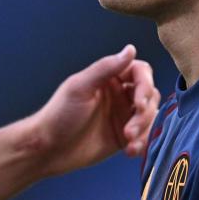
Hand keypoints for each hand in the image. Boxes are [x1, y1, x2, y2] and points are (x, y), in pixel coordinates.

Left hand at [30, 45, 159, 176]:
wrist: (48, 149)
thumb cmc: (59, 114)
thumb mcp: (80, 88)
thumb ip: (105, 68)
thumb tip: (130, 49)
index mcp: (108, 78)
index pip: (140, 72)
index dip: (145, 85)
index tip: (138, 102)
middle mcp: (119, 94)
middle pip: (149, 95)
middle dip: (144, 111)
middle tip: (131, 127)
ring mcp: (122, 116)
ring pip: (149, 116)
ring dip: (144, 128)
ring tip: (128, 139)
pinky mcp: (124, 137)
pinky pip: (144, 136)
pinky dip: (142, 142)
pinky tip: (130, 150)